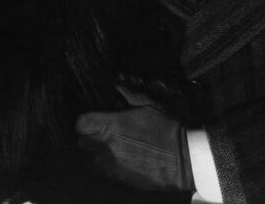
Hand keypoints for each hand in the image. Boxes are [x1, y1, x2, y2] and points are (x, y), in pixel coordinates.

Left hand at [75, 94, 194, 192]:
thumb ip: (129, 92)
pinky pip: (104, 174)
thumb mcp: (149, 103)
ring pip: (90, 161)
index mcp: (110, 125)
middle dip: (87, 137)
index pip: (81, 124)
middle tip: (99, 133)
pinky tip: (117, 161)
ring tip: (105, 149)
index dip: (84, 121)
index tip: (91, 119)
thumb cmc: (167, 127)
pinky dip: (106, 168)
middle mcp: (106, 147)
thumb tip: (116, 83)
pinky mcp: (120, 180)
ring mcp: (112, 166)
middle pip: (81, 143)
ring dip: (94, 154)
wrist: (184, 158)